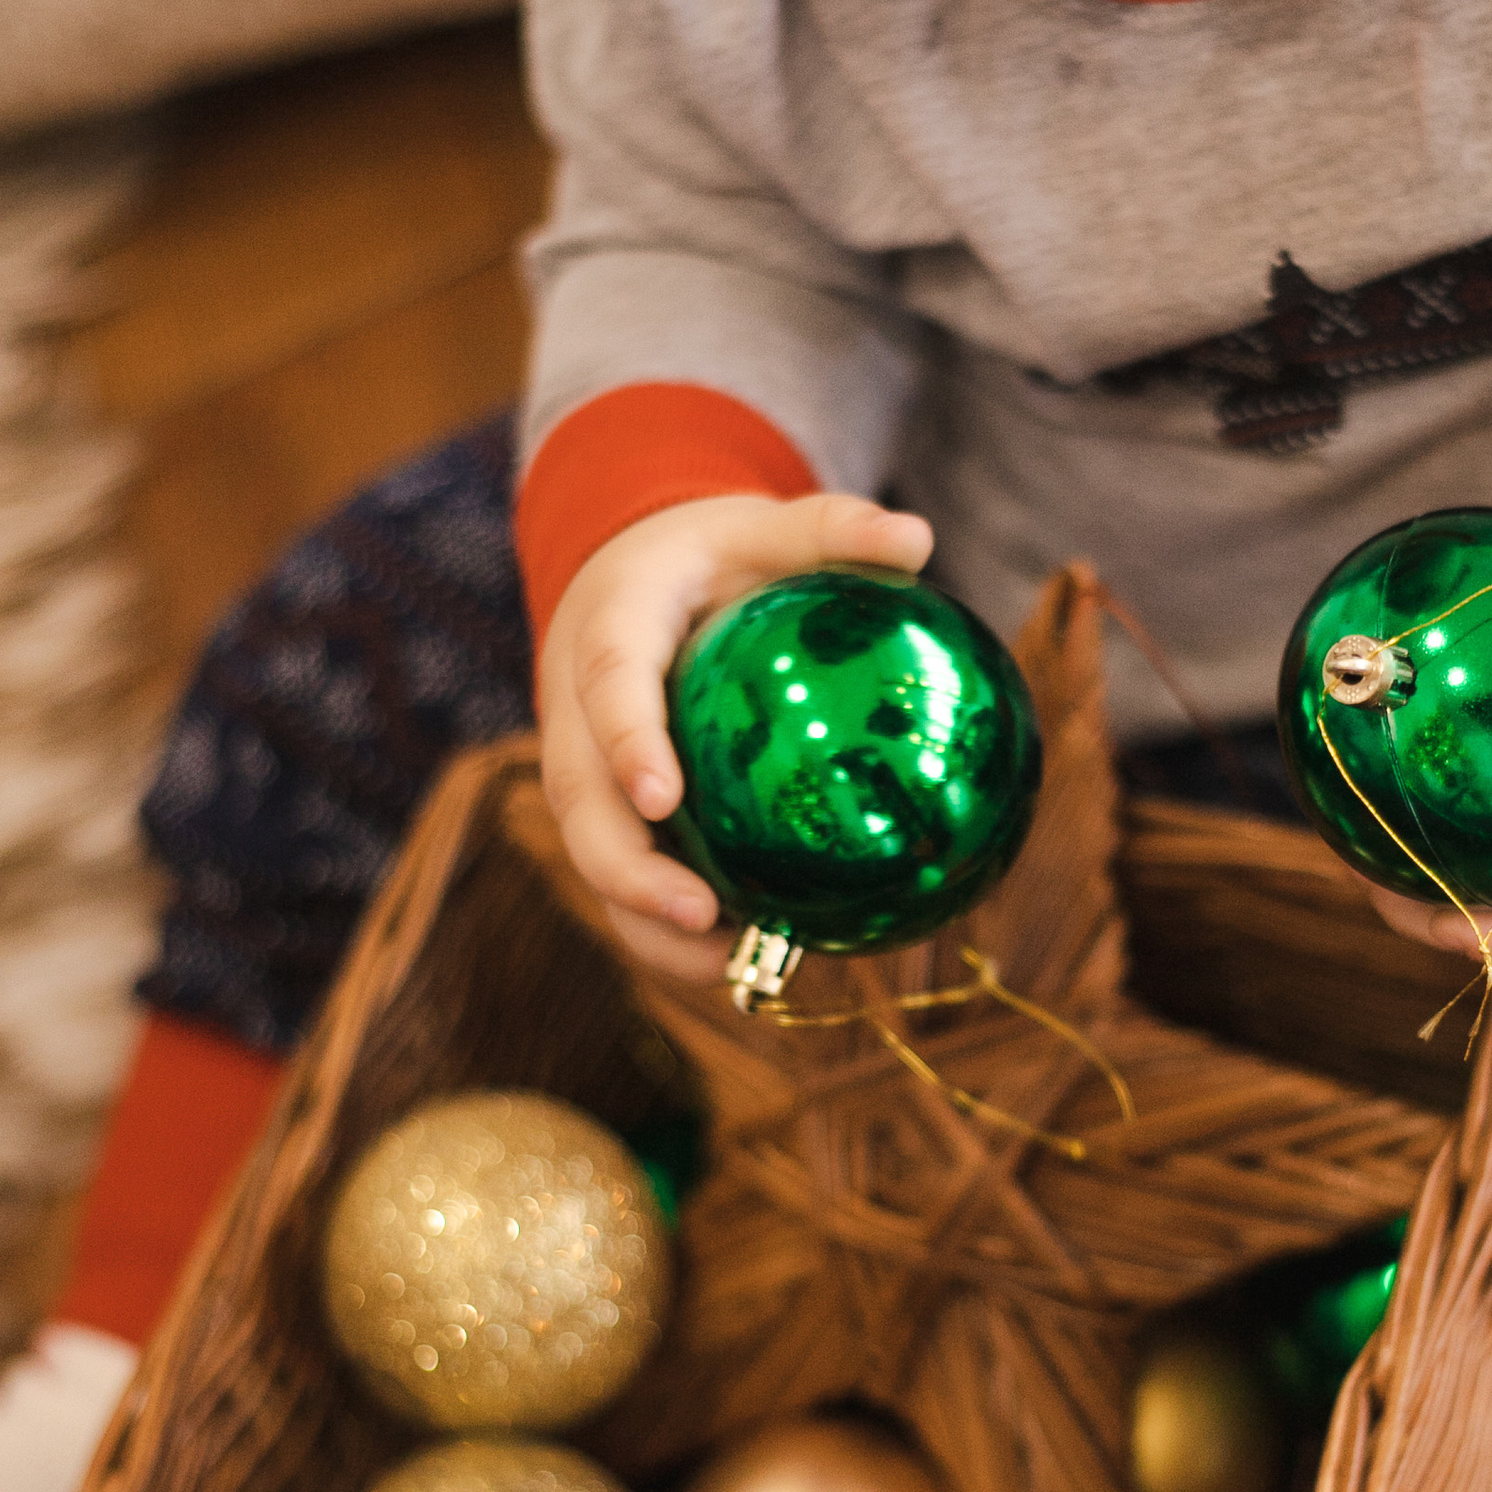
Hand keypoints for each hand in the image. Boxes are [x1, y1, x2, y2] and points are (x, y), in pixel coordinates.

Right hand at [538, 491, 933, 981]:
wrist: (636, 575)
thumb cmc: (716, 555)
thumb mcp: (768, 527)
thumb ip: (833, 529)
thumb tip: (917, 540)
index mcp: (609, 623)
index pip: (606, 684)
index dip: (624, 741)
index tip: (662, 796)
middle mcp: (574, 704)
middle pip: (578, 798)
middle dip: (625, 869)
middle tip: (697, 916)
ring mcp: (583, 763)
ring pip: (592, 852)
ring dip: (645, 919)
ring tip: (727, 964)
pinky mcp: (605, 807)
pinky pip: (625, 873)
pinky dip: (667, 926)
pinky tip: (744, 957)